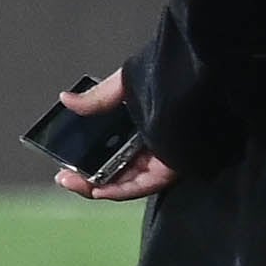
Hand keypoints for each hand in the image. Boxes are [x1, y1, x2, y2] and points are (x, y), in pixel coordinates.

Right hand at [53, 68, 175, 201]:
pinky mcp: (171, 168)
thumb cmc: (171, 76)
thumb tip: (67, 99)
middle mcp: (152, 140)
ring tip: (73, 182)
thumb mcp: (128, 84)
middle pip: (116, 166)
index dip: (87, 155)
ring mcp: (161, 156)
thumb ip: (98, 98)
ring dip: (97, 185)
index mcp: (142, 120)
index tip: (66, 159)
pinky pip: (142, 185)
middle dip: (86, 174)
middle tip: (65, 175)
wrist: (200, 79)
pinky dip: (119, 189)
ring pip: (125, 178)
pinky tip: (97, 188)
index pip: (111, 146)